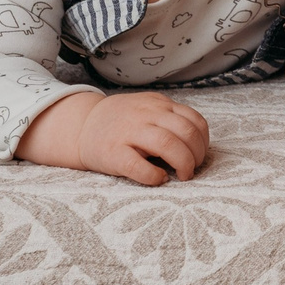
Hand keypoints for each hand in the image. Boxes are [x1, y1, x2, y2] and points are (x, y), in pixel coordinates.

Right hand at [15, 91, 209, 185]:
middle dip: (197, 154)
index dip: (203, 141)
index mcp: (158, 104)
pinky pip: (139, 166)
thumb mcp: (149, 110)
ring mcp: (129, 133)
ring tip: (183, 175)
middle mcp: (146, 115)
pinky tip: (159, 179)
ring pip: (168, 144)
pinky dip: (155, 176)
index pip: (194, 119)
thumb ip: (170, 119)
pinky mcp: (113, 153)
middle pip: (186, 131)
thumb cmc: (122, 122)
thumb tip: (197, 144)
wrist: (82, 126)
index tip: (200, 154)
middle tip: (192, 169)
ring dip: (183, 163)